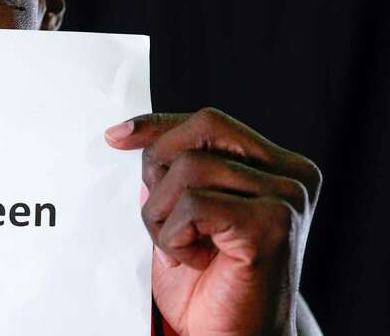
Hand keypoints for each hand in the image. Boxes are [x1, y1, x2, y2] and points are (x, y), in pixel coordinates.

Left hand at [105, 108, 321, 335]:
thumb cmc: (209, 285)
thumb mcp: (181, 217)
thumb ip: (171, 174)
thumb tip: (126, 134)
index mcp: (277, 168)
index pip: (210, 122)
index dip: (159, 125)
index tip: (116, 136)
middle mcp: (292, 178)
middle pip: (200, 132)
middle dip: (160, 171)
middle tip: (163, 220)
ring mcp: (287, 199)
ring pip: (190, 169)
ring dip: (163, 214)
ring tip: (181, 248)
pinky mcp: (271, 226)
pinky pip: (193, 204)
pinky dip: (175, 236)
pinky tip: (194, 261)